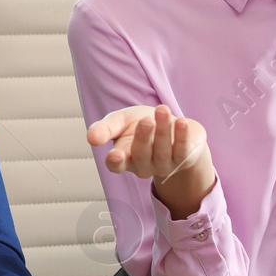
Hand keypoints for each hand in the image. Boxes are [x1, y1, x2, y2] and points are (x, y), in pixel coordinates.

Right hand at [86, 105, 215, 217]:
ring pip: (163, 152)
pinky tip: (181, 121)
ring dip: (163, 131)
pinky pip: (183, 150)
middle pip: (142, 156)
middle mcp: (143, 166)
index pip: (116, 165)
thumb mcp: (119, 122)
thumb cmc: (139, 124)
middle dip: (144, 137)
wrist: (169, 124)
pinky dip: (181, 136)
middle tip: (146, 120)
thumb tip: (91, 138)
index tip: (115, 154)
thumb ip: (105, 128)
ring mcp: (164, 165)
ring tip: (162, 109)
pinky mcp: (184, 158)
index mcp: (124, 158)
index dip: (115, 162)